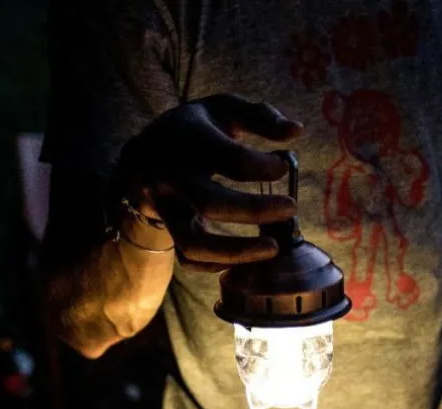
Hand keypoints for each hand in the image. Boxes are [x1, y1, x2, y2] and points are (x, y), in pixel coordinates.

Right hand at [120, 94, 303, 270]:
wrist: (145, 155)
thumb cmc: (197, 131)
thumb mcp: (223, 110)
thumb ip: (260, 117)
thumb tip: (296, 131)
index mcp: (183, 137)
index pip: (225, 156)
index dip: (260, 166)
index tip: (283, 168)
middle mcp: (167, 174)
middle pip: (209, 202)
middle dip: (254, 210)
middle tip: (291, 207)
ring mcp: (164, 208)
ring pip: (194, 242)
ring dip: (237, 252)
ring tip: (273, 248)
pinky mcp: (167, 231)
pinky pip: (190, 260)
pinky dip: (220, 265)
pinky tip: (248, 257)